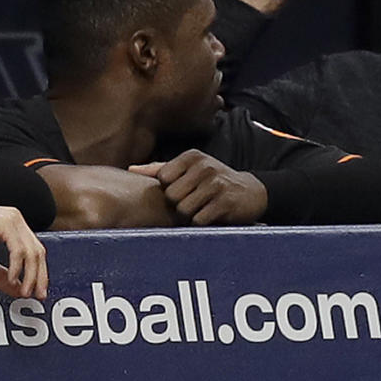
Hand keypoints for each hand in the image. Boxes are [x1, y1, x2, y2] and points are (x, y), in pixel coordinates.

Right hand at [0, 196, 47, 299]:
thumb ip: (0, 275)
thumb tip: (17, 289)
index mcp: (15, 227)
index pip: (35, 252)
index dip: (39, 273)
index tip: (38, 291)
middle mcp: (17, 222)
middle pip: (38, 253)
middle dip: (40, 277)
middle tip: (39, 295)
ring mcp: (13, 220)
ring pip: (31, 252)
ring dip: (31, 275)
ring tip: (25, 291)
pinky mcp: (4, 223)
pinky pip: (17, 248)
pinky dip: (17, 266)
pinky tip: (13, 278)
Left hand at [130, 150, 266, 224]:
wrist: (250, 192)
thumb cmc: (213, 181)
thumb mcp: (190, 169)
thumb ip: (160, 169)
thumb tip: (130, 169)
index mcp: (192, 157)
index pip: (164, 178)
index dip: (170, 190)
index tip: (183, 190)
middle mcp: (205, 166)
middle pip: (172, 196)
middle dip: (180, 204)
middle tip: (194, 201)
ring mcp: (216, 184)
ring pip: (184, 210)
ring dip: (191, 215)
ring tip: (203, 208)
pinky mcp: (225, 202)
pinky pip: (199, 220)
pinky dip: (202, 223)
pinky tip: (211, 215)